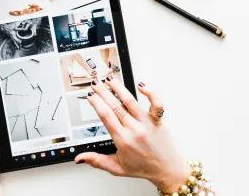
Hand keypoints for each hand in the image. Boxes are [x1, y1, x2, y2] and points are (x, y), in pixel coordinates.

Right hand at [74, 79, 189, 192]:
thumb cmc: (144, 168)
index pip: (105, 116)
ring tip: (110, 79)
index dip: (96, 103)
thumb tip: (80, 158)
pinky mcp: (157, 120)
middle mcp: (134, 129)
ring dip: (119, 88)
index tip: (90, 96)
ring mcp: (146, 123)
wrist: (167, 170)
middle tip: (96, 84)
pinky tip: (141, 85)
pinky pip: (156, 104)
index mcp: (122, 140)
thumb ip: (97, 161)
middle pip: (115, 106)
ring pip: (130, 101)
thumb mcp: (117, 168)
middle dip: (103, 92)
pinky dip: (150, 93)